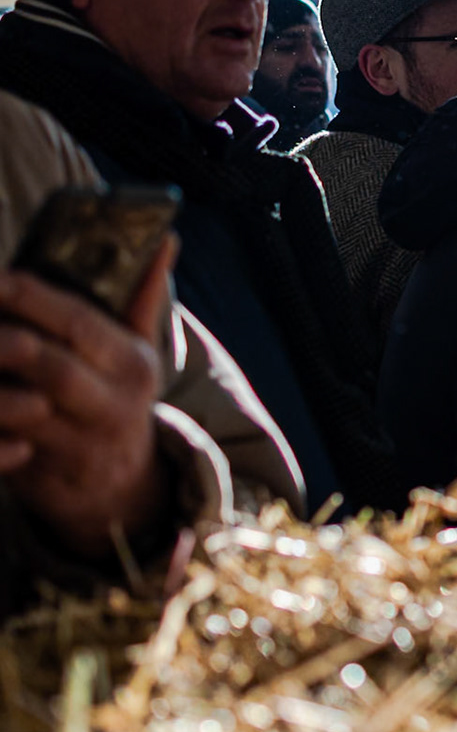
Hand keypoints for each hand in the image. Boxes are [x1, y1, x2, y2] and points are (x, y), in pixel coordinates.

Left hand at [0, 238, 175, 558]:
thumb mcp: (137, 354)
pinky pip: (2, 443)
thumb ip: (143, 296)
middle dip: (0, 334)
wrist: (120, 493)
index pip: (80, 322)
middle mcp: (112, 404)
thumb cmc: (115, 403)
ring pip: (18, 405)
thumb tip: (165, 238)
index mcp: (133, 364)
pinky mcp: (42, 472)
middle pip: (47, 362)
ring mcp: (77, 442)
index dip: (32, 297)